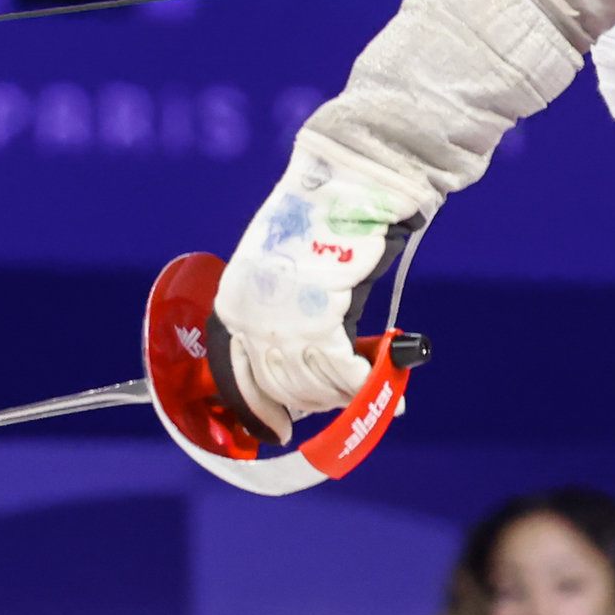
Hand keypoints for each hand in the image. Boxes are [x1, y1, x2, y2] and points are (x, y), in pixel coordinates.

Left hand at [213, 130, 418, 438]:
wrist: (344, 185)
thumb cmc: (320, 220)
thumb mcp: (284, 268)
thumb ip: (286, 312)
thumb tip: (310, 358)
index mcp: (233, 303)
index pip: (238, 376)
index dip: (262, 408)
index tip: (277, 429)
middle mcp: (250, 318)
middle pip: (278, 386)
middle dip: (310, 401)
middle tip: (338, 402)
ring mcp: (281, 324)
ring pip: (311, 385)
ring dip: (339, 395)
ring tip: (366, 389)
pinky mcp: (319, 323)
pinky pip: (343, 372)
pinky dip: (364, 383)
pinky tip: (381, 381)